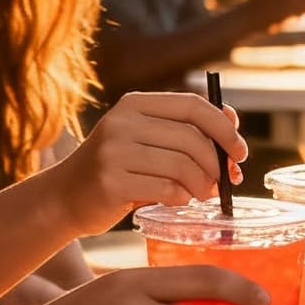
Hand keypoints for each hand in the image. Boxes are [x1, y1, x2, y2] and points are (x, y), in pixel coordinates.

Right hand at [54, 92, 245, 235]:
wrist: (64, 197)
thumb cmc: (116, 168)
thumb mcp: (144, 139)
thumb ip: (183, 129)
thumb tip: (232, 121)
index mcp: (134, 104)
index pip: (192, 105)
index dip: (224, 128)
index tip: (240, 151)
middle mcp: (122, 122)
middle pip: (191, 138)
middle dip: (217, 164)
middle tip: (224, 182)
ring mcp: (113, 152)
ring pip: (182, 165)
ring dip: (202, 184)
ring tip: (202, 193)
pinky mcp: (110, 183)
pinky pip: (165, 189)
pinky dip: (181, 197)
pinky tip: (179, 200)